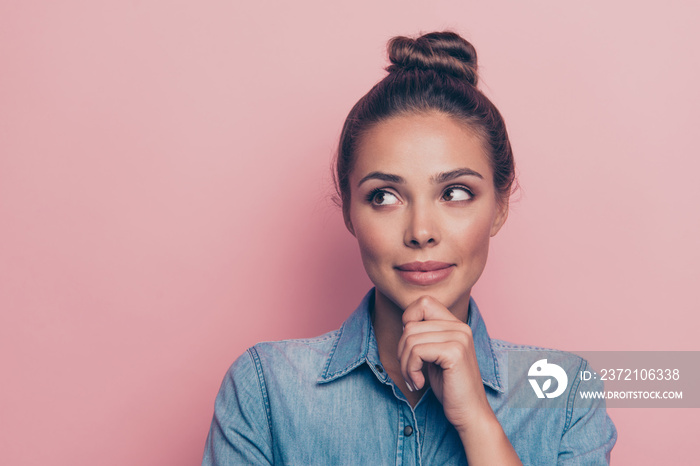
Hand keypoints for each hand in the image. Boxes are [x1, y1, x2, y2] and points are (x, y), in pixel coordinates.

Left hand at [397, 295, 491, 431]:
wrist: (470, 412)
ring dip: (405, 364)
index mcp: (456, 325)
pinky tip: (419, 382)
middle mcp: (460, 327)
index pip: (424, 302)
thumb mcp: (434, 355)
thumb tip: (405, 323)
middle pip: (411, 325)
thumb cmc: (449, 386)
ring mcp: (459, 338)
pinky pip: (416, 351)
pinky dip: (411, 369)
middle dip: (402, 351)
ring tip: (414, 378)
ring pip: (410, 339)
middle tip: (410, 371)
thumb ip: (425, 335)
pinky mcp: (454, 352)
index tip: (411, 348)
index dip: (409, 320)